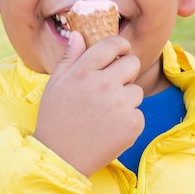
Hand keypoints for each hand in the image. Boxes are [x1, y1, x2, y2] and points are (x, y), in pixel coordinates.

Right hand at [33, 31, 143, 176]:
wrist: (61, 158)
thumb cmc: (55, 119)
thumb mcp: (55, 84)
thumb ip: (70, 58)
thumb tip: (78, 35)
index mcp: (84, 71)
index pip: (112, 44)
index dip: (121, 46)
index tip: (121, 52)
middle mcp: (104, 84)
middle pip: (132, 63)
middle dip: (126, 72)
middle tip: (113, 86)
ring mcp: (120, 105)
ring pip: (136, 90)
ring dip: (126, 99)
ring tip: (105, 113)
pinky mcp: (132, 124)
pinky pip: (139, 113)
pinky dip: (129, 121)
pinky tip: (110, 129)